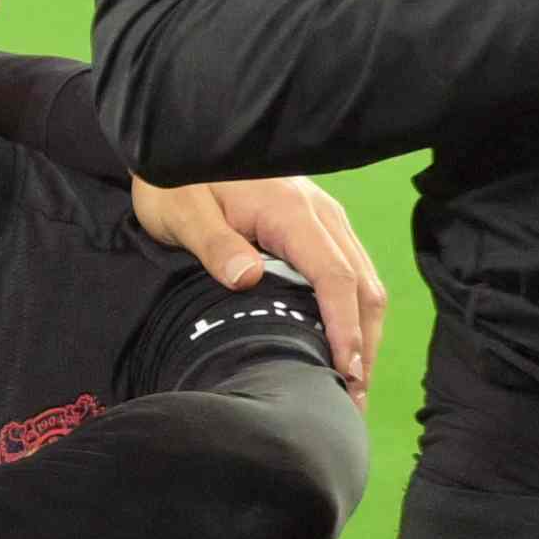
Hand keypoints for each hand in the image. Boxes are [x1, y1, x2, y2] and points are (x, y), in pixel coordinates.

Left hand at [123, 171, 385, 388]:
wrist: (180, 138)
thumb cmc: (174, 177)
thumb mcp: (181, 210)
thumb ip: (214, 244)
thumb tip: (247, 278)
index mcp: (292, 211)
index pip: (334, 277)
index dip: (344, 327)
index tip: (345, 371)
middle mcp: (321, 214)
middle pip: (362, 286)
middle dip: (363, 344)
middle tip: (352, 399)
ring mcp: (325, 219)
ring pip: (363, 281)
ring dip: (364, 333)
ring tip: (353, 385)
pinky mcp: (318, 226)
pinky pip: (349, 272)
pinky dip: (354, 313)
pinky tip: (342, 346)